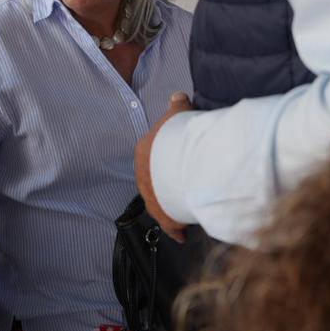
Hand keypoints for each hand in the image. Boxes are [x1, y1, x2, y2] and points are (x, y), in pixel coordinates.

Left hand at [135, 91, 191, 242]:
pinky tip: (183, 236)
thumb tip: (177, 95)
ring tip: (185, 209)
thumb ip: (177, 105)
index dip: (163, 161)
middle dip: (166, 186)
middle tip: (181, 188)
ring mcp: (152, 199)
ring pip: (161, 205)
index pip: (150, 158)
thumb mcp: (178, 116)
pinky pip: (170, 226)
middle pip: (155, 183)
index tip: (173, 164)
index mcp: (144, 154)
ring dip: (172, 207)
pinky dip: (176, 230)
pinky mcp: (164, 216)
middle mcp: (144, 178)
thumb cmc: (178, 138)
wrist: (181, 164)